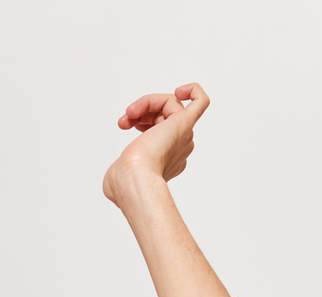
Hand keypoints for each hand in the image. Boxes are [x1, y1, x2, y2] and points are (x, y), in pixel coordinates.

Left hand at [102, 83, 209, 208]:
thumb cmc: (125, 180)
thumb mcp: (121, 169)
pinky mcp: (185, 124)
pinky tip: (179, 90)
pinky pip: (200, 101)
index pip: (160, 130)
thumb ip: (126, 163)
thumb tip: (126, 160)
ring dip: (148, 103)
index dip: (142, 120)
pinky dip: (193, 90)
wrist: (134, 179)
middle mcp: (179, 149)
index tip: (124, 124)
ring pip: (171, 105)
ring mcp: (184, 136)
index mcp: (168, 162)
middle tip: (124, 120)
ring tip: (130, 112)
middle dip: (143, 111)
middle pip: (165, 116)